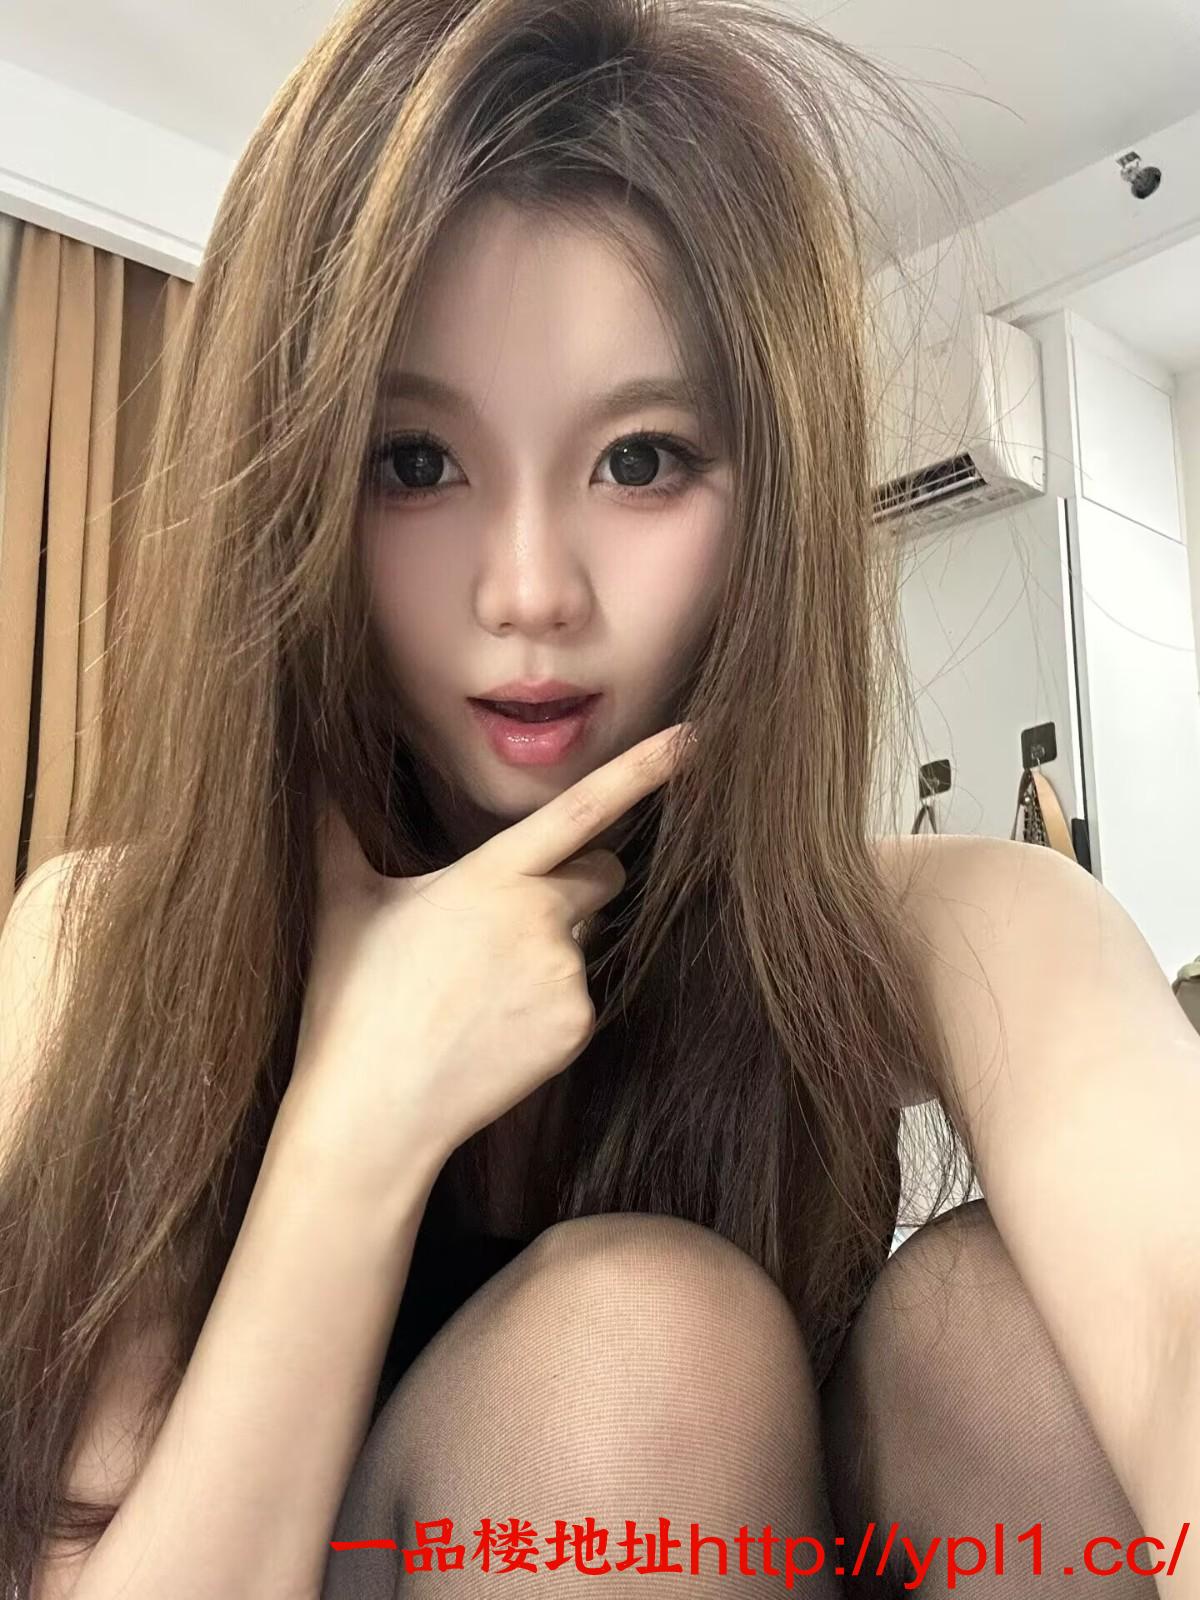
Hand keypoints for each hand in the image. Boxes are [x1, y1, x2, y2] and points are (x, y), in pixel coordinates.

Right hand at [280, 723, 694, 1192]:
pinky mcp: (578, 1028)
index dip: (641, 769)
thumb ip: (334, 829)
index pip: (582, 809)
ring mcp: (565, 978)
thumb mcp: (341, 904)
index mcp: (490, 877)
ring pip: (583, 941)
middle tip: (504, 926)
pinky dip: (550, 1005)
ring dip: (552, 950)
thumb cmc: (351, 1003)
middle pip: (600, 874)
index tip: (691, 737)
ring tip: (479, 992)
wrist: (373, 1113)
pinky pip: (580, 997)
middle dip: (575, 883)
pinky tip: (495, 1029)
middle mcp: (540, 920)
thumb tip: (304, 772)